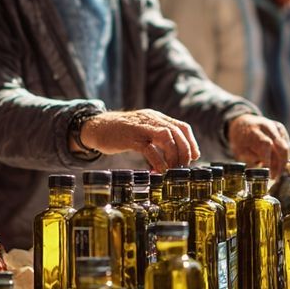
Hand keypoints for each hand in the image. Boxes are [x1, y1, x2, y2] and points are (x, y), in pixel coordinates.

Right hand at [78, 109, 200, 170]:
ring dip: (173, 155)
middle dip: (184, 151)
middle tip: (182, 167)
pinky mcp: (129, 137)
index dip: (191, 143)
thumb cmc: (121, 133)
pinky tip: (158, 171)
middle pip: (177, 132)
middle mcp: (151, 119)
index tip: (193, 158)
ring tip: (171, 169)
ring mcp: (140, 127)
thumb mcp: (142, 130)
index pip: (182, 127)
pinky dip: (157, 160)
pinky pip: (148, 148)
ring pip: (166, 136)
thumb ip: (157, 137)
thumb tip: (175, 155)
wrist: (96, 127)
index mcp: (156, 117)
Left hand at [227, 114, 289, 177]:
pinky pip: (286, 144)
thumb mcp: (238, 150)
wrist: (242, 122)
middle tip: (276, 177)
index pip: (266, 145)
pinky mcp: (280, 128)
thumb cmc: (240, 140)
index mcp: (253, 131)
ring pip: (285, 147)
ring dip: (283, 161)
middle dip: (281, 164)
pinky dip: (283, 154)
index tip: (269, 174)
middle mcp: (266, 126)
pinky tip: (276, 160)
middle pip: (281, 146)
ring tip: (275, 171)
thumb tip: (261, 168)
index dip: (270, 160)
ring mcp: (275, 126)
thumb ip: (249, 158)